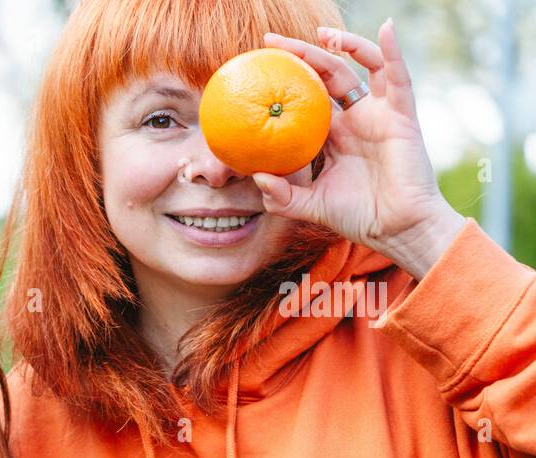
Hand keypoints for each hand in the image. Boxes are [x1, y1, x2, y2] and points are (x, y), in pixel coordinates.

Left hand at [254, 20, 464, 278]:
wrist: (397, 229)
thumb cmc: (358, 217)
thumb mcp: (310, 206)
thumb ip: (282, 196)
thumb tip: (256, 177)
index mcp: (333, 135)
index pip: (306, 99)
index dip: (287, 82)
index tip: (258, 69)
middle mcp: (355, 119)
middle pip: (327, 75)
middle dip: (303, 54)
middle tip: (272, 42)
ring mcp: (379, 114)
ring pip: (360, 67)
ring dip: (343, 45)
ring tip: (321, 33)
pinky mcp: (401, 115)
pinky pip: (398, 77)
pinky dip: (392, 51)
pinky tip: (385, 28)